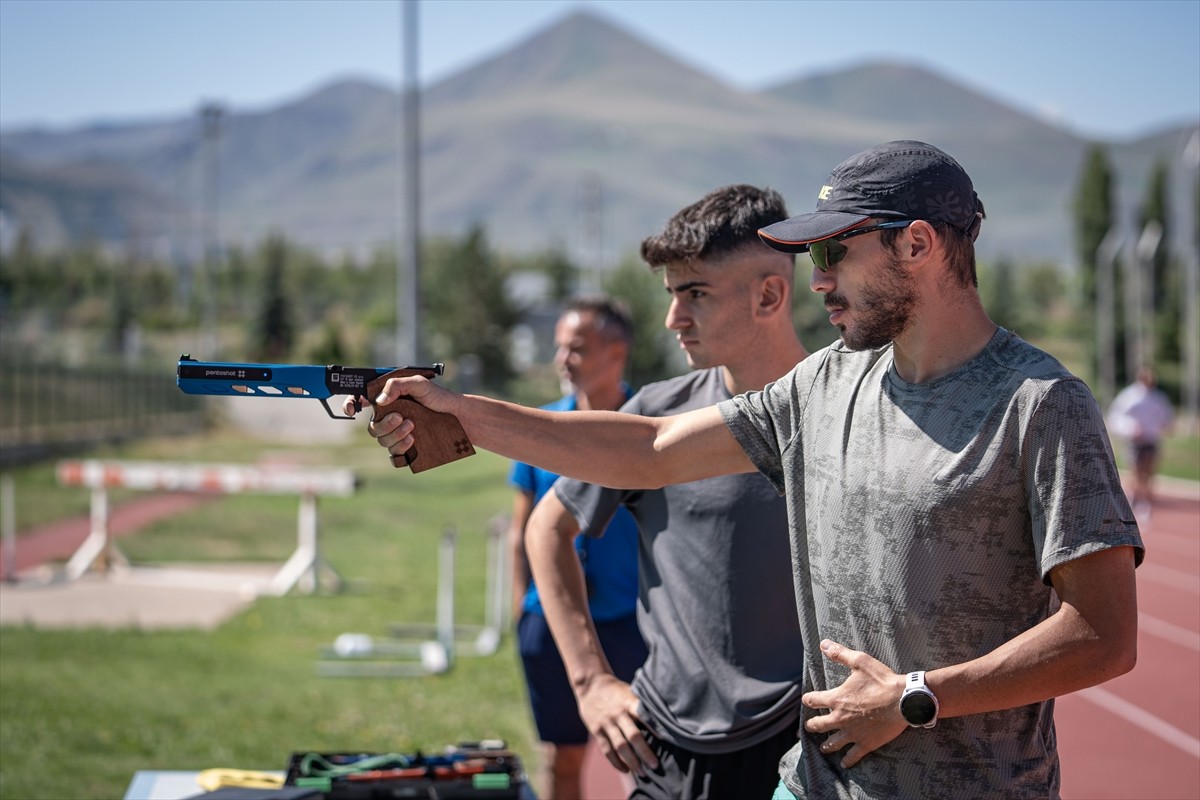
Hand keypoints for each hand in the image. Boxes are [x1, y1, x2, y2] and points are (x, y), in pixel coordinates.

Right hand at [339, 376, 456, 460]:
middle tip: (402, 418)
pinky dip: (399, 450)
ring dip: (395, 436)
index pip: (360, 401)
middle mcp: (388, 417)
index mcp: (387, 400)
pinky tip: (412, 441)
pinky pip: (393, 456)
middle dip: (384, 425)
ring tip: (412, 427)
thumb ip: (398, 386)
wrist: (457, 415)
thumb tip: (380, 401)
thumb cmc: (438, 397)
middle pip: (372, 428)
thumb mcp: (419, 383)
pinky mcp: (407, 448)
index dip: (350, 405)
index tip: (352, 410)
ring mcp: (397, 434)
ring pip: (382, 442)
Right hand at [576, 674, 657, 775]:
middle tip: (655, 766)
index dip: (654, 727)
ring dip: (632, 761)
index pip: (643, 715)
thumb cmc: (617, 690)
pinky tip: (626, 770)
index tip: (666, 739)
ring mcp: (606, 723)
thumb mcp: (629, 692)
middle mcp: (618, 713)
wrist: (590, 683)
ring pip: (620, 746)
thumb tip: (661, 720)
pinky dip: (616, 762)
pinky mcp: (596, 730)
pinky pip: (606, 750)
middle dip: (645, 752)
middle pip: (633, 736)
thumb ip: (640, 706)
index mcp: (629, 702)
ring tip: (642, 773)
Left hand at [801, 639, 907, 767]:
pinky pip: (853, 756)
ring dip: (827, 745)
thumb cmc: (882, 680)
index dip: (808, 699)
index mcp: (836, 699)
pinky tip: (844, 764)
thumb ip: (840, 654)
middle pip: (818, 725)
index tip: (807, 700)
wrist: (904, 700)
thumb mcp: (860, 661)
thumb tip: (823, 644)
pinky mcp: (866, 744)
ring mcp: (853, 733)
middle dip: (813, 726)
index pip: (813, 700)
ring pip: (832, 743)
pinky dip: (847, 761)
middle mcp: (840, 718)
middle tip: (810, 727)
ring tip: (824, 748)